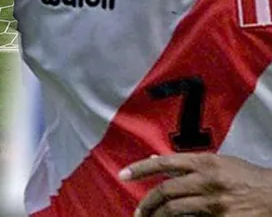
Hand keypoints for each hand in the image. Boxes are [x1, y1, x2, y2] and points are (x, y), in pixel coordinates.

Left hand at [121, 153, 271, 216]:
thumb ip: (188, 163)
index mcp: (205, 162)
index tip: (123, 175)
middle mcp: (207, 181)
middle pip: (165, 191)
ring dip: (157, 216)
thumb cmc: (247, 178)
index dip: (141, 168)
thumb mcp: (219, 163)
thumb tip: (156, 159)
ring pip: (175, 210)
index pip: (164, 163)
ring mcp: (214, 203)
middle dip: (147, 203)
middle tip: (138, 211)